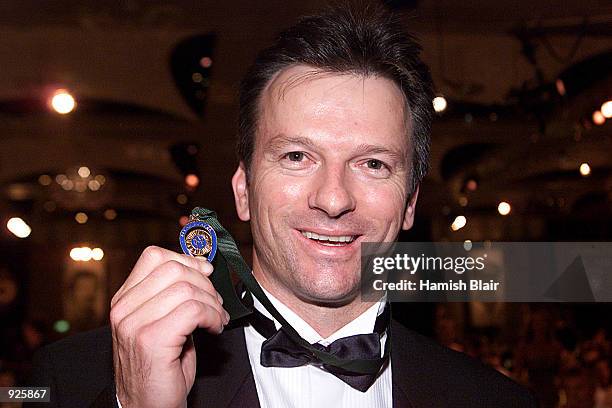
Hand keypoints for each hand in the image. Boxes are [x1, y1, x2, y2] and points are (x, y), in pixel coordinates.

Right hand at [110, 246, 228, 407]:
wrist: (146, 407)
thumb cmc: (161, 367)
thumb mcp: (164, 322)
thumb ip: (175, 295)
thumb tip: (202, 265)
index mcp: (124, 300)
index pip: (154, 256)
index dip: (187, 259)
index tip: (206, 271)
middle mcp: (123, 309)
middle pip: (174, 269)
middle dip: (205, 283)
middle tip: (216, 303)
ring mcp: (134, 324)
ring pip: (187, 289)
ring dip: (212, 303)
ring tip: (217, 319)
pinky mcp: (151, 340)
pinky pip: (193, 310)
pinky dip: (213, 316)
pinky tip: (214, 328)